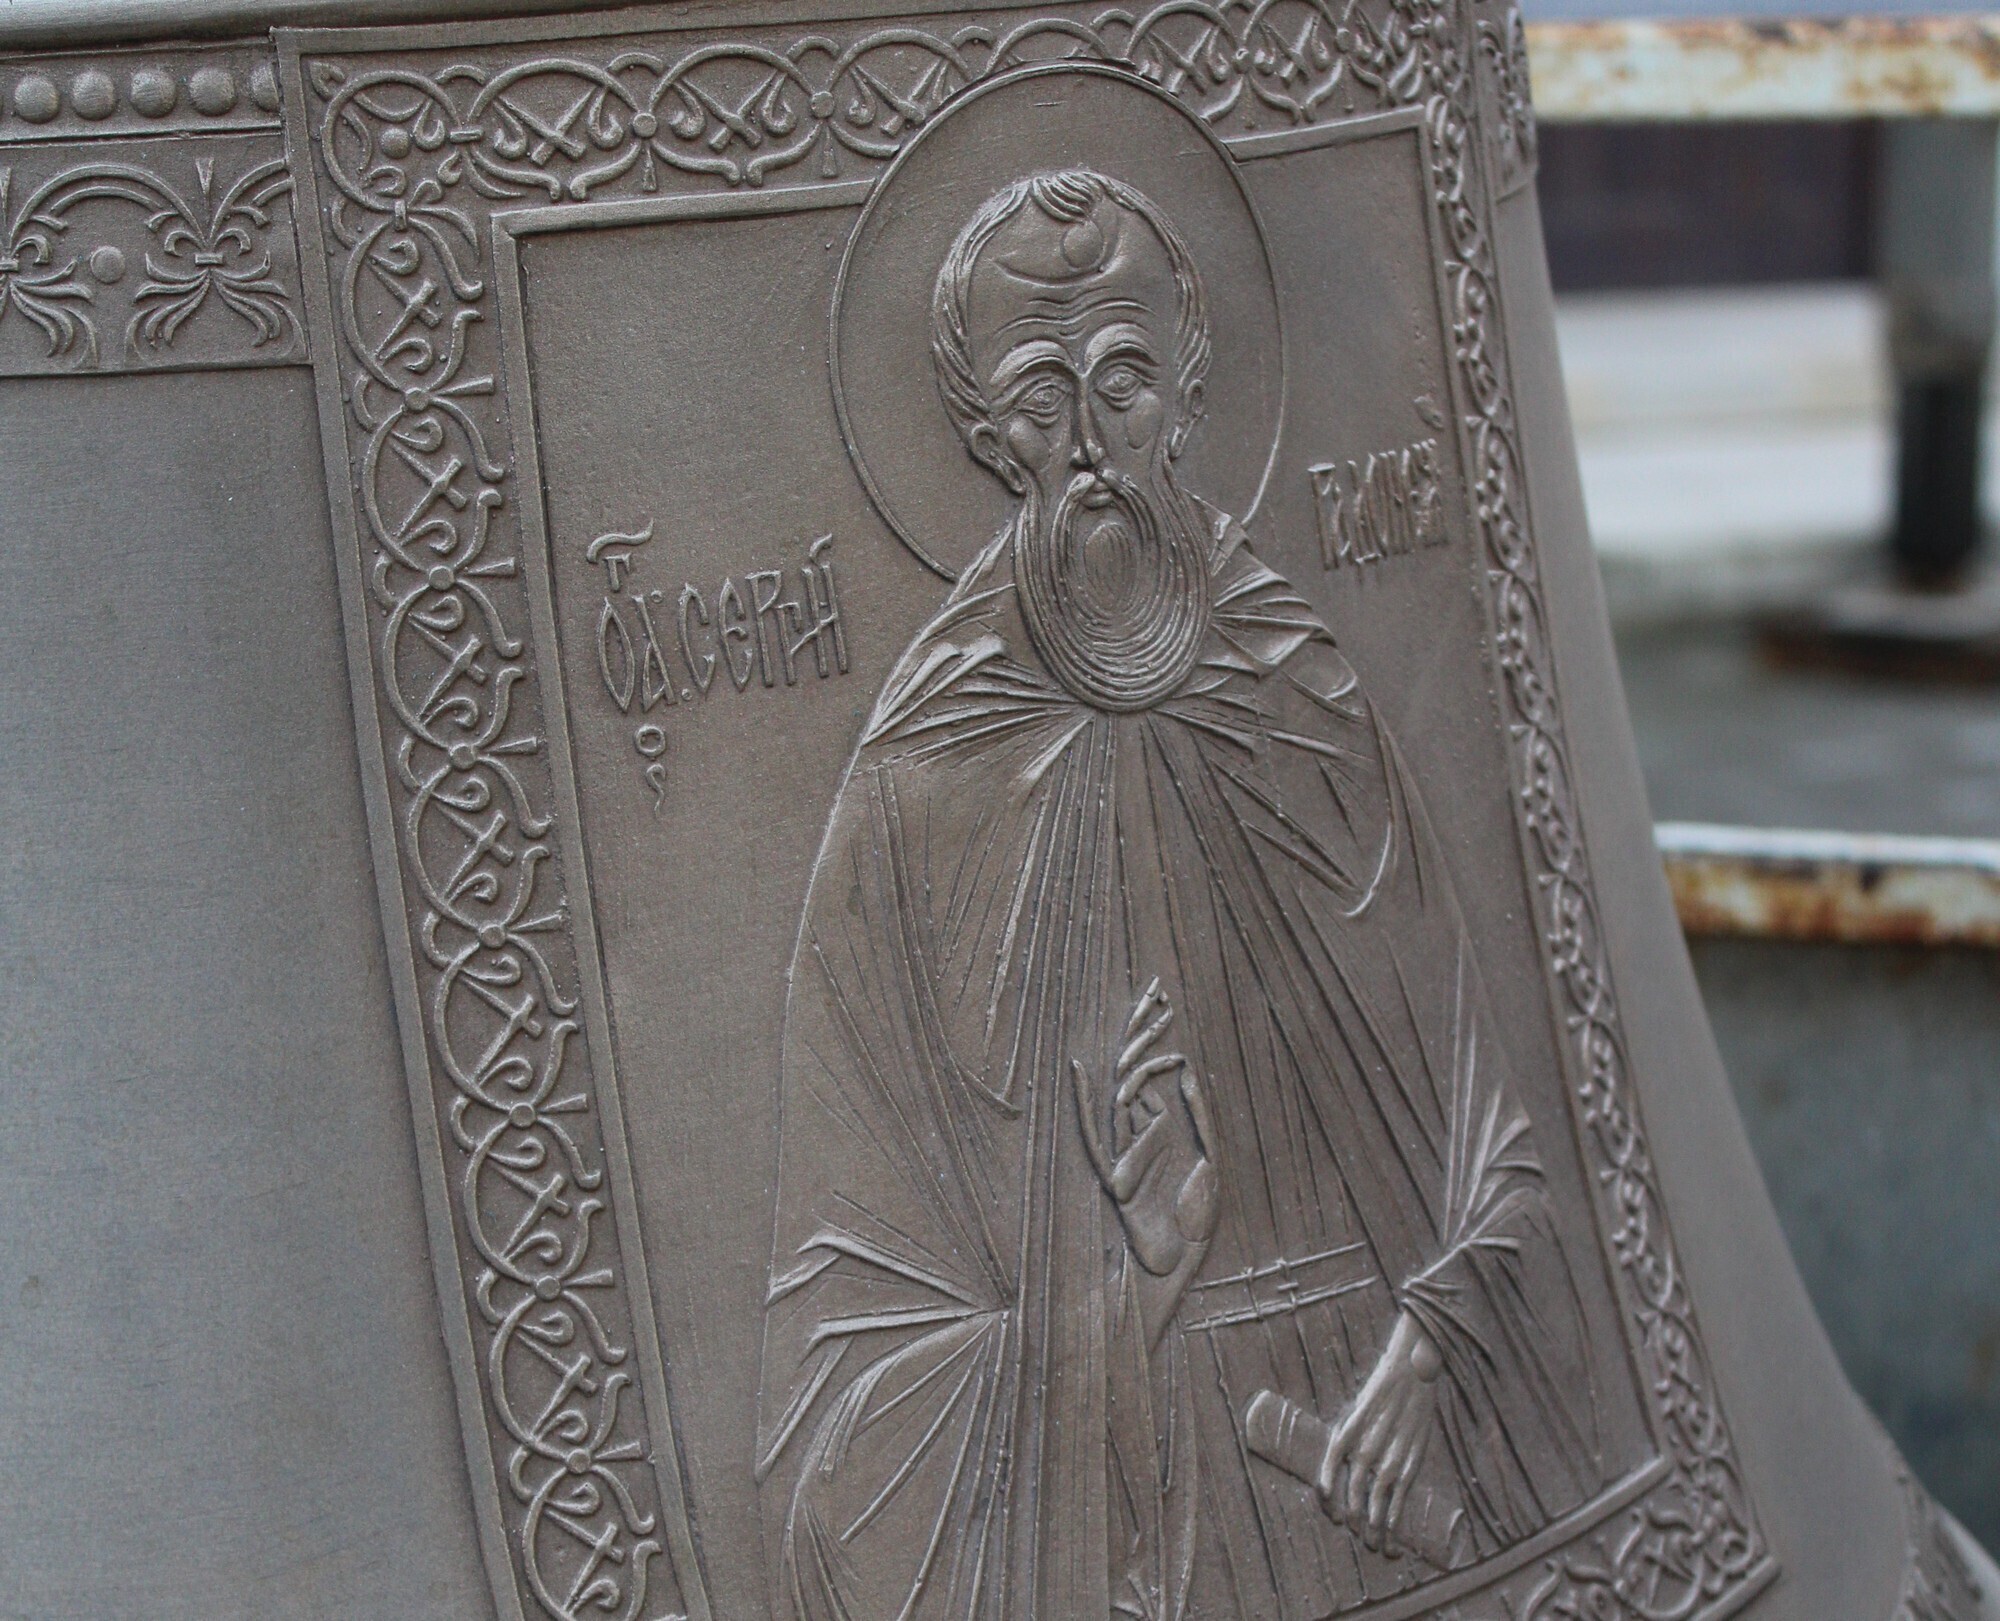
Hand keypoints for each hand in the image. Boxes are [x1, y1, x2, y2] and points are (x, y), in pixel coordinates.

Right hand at [1073, 978, 1218, 1277]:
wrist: (1175, 1267)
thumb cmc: (1193, 1222)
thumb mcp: (1210, 1159)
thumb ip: (1197, 1116)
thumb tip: (1184, 1069)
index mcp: (1157, 1126)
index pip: (1150, 1068)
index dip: (1154, 1034)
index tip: (1163, 1000)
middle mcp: (1135, 1132)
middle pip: (1133, 1068)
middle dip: (1142, 1030)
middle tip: (1154, 990)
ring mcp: (1123, 1151)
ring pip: (1123, 1090)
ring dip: (1139, 1054)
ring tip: (1158, 1024)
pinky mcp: (1115, 1176)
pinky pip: (1100, 1132)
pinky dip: (1090, 1102)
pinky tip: (1086, 1069)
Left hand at [1319, 1313, 1442, 1550]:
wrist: (1412, 1372)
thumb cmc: (1381, 1391)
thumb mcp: (1355, 1410)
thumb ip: (1349, 1438)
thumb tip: (1342, 1465)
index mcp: (1344, 1434)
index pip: (1327, 1475)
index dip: (1326, 1498)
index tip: (1331, 1511)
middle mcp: (1363, 1450)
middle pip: (1352, 1498)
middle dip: (1352, 1522)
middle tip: (1356, 1533)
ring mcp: (1388, 1460)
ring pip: (1376, 1507)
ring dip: (1374, 1531)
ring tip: (1375, 1546)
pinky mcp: (1410, 1463)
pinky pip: (1398, 1501)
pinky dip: (1394, 1523)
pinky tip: (1392, 1535)